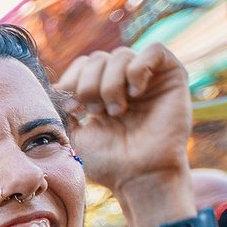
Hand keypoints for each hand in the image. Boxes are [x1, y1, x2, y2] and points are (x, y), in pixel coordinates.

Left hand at [55, 45, 192, 193]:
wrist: (139, 177)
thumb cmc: (108, 162)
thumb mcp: (73, 133)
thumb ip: (62, 108)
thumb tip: (53, 86)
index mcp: (103, 93)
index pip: (83, 65)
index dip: (72, 80)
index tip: (73, 110)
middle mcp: (125, 83)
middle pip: (98, 58)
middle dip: (89, 84)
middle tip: (95, 112)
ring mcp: (149, 79)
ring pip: (121, 54)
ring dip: (110, 83)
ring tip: (116, 111)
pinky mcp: (173, 77)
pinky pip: (155, 50)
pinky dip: (138, 67)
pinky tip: (135, 93)